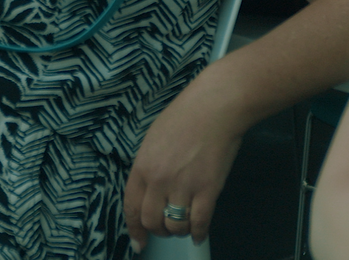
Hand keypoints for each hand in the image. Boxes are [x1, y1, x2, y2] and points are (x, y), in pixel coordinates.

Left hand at [124, 78, 245, 250]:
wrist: (217, 105)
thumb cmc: (187, 113)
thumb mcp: (155, 135)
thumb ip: (150, 163)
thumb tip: (151, 187)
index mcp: (143, 165)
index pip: (131, 207)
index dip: (134, 229)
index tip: (139, 243)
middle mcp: (159, 181)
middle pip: (151, 221)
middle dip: (158, 230)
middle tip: (167, 228)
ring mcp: (183, 187)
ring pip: (174, 226)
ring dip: (178, 230)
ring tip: (184, 225)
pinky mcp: (207, 190)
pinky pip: (198, 223)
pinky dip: (198, 233)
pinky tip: (199, 234)